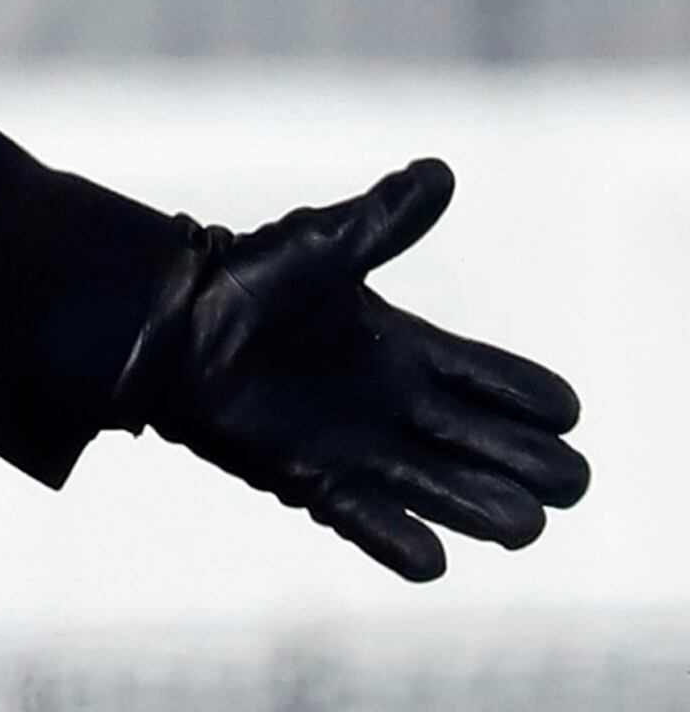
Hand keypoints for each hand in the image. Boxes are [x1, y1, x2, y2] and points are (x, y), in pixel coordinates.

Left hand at [118, 158, 587, 580]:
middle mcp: (397, 406)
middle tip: (559, 478)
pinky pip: (369, 522)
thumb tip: (439, 172)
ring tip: (520, 523)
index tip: (561, 411)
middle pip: (493, 446)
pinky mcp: (313, 479)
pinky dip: (399, 544)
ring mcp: (360, 446)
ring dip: (488, 509)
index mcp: (409, 350)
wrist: (167, 322)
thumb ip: (383, 218)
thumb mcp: (322, 244)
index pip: (497, 383)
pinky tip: (431, 557)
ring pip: (447, 491)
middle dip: (534, 465)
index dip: (534, 400)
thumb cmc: (243, 277)